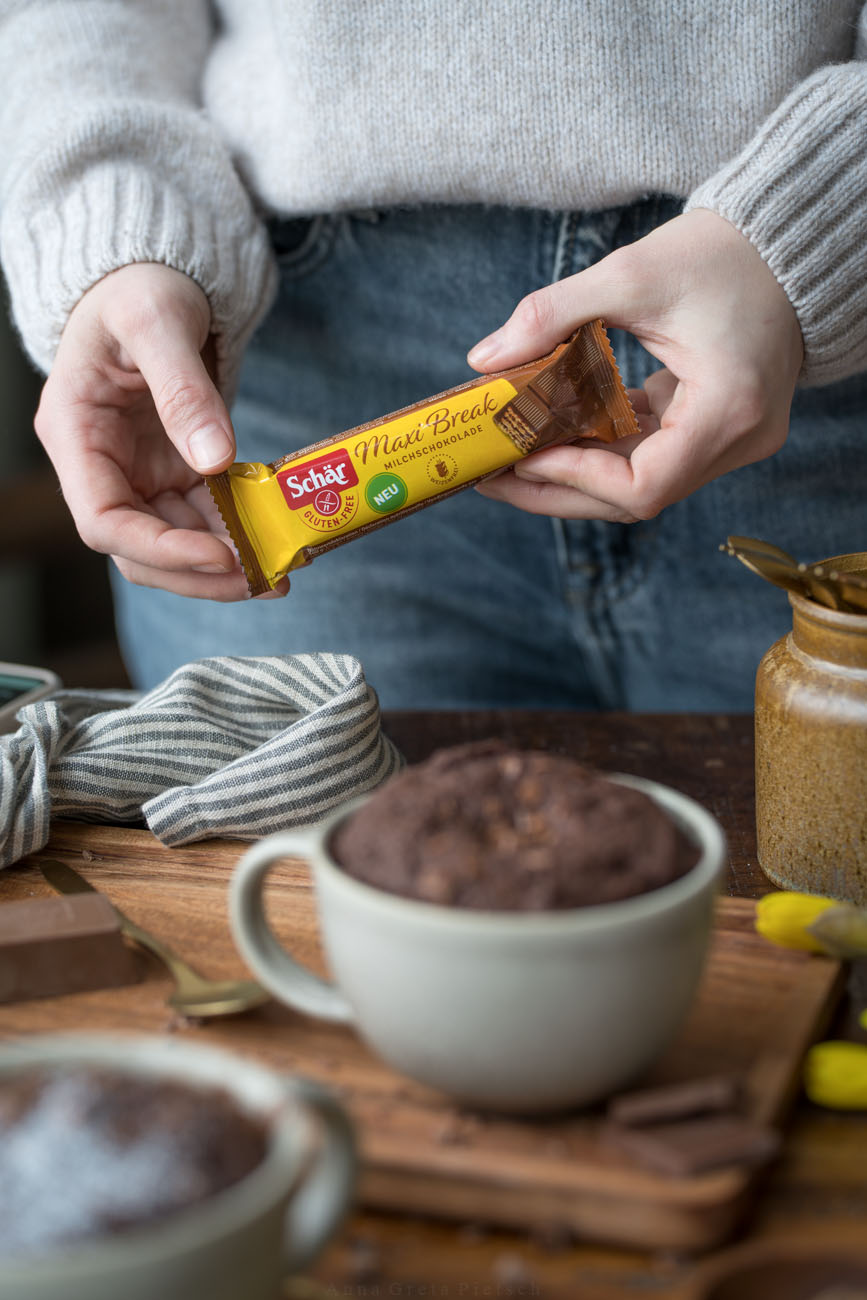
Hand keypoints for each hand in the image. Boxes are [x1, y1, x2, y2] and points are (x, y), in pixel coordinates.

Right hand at [34, 262, 287, 598]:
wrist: (152, 277)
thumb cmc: (139, 287)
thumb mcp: (157, 322)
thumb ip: (183, 390)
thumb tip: (213, 460)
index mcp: (75, 434)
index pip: (104, 521)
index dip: (160, 549)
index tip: (219, 554)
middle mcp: (100, 466)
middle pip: (140, 549)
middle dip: (199, 572)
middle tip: (263, 580)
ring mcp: (136, 473)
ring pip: (174, 544)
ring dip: (224, 564)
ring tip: (279, 574)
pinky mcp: (171, 471)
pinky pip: (201, 519)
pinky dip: (235, 535)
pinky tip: (275, 546)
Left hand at [469, 209, 803, 522]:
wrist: (783, 245)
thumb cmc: (722, 254)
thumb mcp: (631, 274)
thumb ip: (552, 314)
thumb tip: (484, 359)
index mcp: (730, 410)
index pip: (645, 486)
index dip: (578, 477)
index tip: (527, 455)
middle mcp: (738, 440)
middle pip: (635, 498)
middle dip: (558, 488)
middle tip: (492, 476)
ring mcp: (731, 440)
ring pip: (639, 482)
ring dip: (575, 473)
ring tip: (511, 458)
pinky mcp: (718, 428)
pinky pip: (652, 455)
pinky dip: (602, 449)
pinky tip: (552, 436)